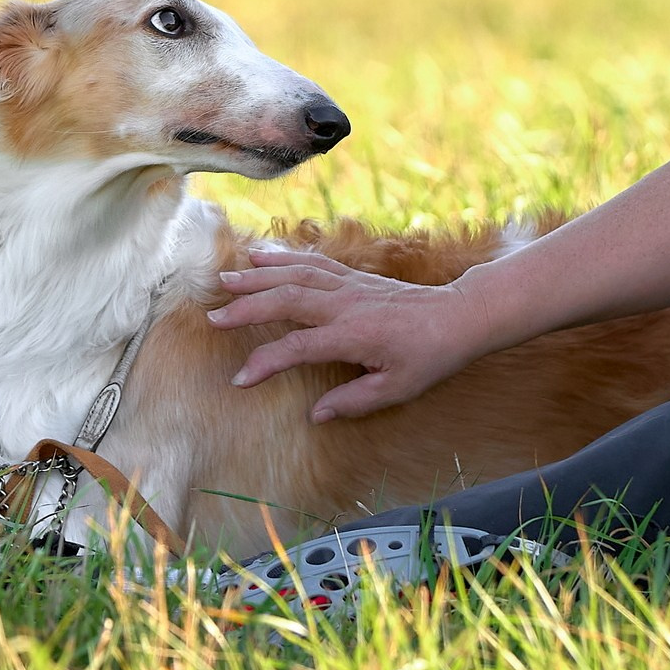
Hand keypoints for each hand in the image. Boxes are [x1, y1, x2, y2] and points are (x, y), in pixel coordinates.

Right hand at [210, 246, 490, 420]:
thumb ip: (353, 401)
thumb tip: (315, 413)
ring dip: (259, 276)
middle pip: (288, 299)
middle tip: (212, 316)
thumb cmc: (430, 356)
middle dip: (248, 307)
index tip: (240, 379)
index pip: (299, 347)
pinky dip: (284, 258)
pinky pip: (312, 262)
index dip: (266, 362)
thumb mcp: (397, 389)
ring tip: (225, 279)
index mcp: (354, 335)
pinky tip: (261, 256)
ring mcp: (349, 285)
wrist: (457, 316)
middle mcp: (347, 304)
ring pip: (296, 274)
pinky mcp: (353, 276)